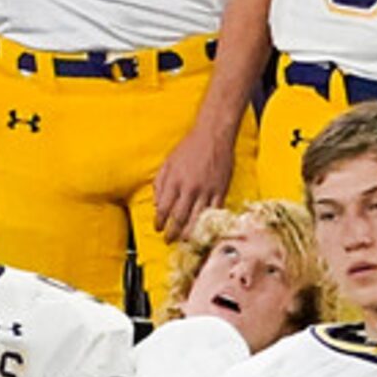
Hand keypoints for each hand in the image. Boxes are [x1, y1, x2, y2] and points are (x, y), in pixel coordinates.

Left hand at [151, 111, 233, 238]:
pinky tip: (203, 230)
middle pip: (179, 218)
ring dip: (188, 233)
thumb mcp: (168, 162)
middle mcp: (189, 188)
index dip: (159, 222)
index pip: (163, 208)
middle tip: (169, 240)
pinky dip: (207, 223)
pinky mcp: (221, 191)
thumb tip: (155, 204)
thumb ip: (160, 183)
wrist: (213, 135)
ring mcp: (206, 191)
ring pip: (196, 219)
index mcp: (174, 181)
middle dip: (172, 233)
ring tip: (184, 241)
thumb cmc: (190, 146)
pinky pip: (213, 212)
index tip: (158, 228)